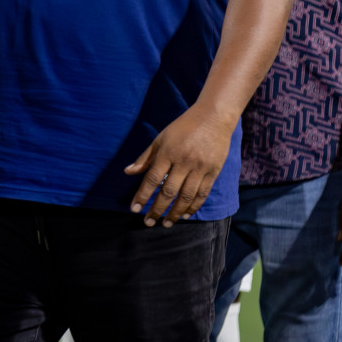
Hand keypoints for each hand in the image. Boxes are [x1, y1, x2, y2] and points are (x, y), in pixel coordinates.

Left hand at [125, 105, 237, 226]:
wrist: (213, 118)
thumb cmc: (183, 127)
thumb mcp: (160, 138)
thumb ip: (145, 157)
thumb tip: (128, 172)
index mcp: (168, 152)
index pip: (152, 179)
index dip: (143, 195)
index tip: (135, 209)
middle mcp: (184, 162)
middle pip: (168, 191)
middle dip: (157, 209)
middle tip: (148, 222)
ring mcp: (200, 168)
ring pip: (186, 197)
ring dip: (175, 213)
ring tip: (166, 223)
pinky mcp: (213, 172)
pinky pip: (202, 194)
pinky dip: (193, 207)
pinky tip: (184, 215)